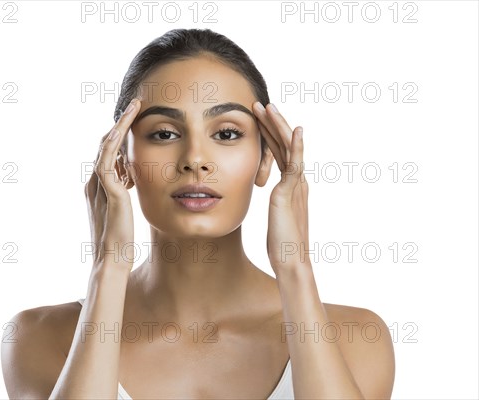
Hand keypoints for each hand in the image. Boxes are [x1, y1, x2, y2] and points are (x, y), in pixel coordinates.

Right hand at [84, 98, 140, 270]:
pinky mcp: (108, 190)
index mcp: (98, 188)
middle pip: (105, 144)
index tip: (134, 121)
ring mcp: (99, 185)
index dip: (119, 136)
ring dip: (120, 124)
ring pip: (106, 145)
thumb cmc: (120, 240)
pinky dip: (116, 139)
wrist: (111, 258)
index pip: (108, 154)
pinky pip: (108, 157)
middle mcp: (95, 182)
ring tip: (135, 107)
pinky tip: (128, 126)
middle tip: (135, 106)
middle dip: (120, 124)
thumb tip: (130, 181)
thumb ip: (122, 194)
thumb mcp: (122, 211)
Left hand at [253, 102, 309, 274]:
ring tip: (267, 107)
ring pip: (289, 148)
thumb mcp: (275, 218)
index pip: (280, 153)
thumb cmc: (281, 244)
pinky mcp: (291, 192)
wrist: (291, 260)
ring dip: (278, 126)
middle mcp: (297, 182)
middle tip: (261, 104)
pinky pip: (296, 164)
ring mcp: (296, 185)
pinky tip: (295, 130)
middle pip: (285, 145)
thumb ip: (275, 204)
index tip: (260, 119)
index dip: (270, 135)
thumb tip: (267, 200)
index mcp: (291, 186)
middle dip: (272, 124)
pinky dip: (297, 146)